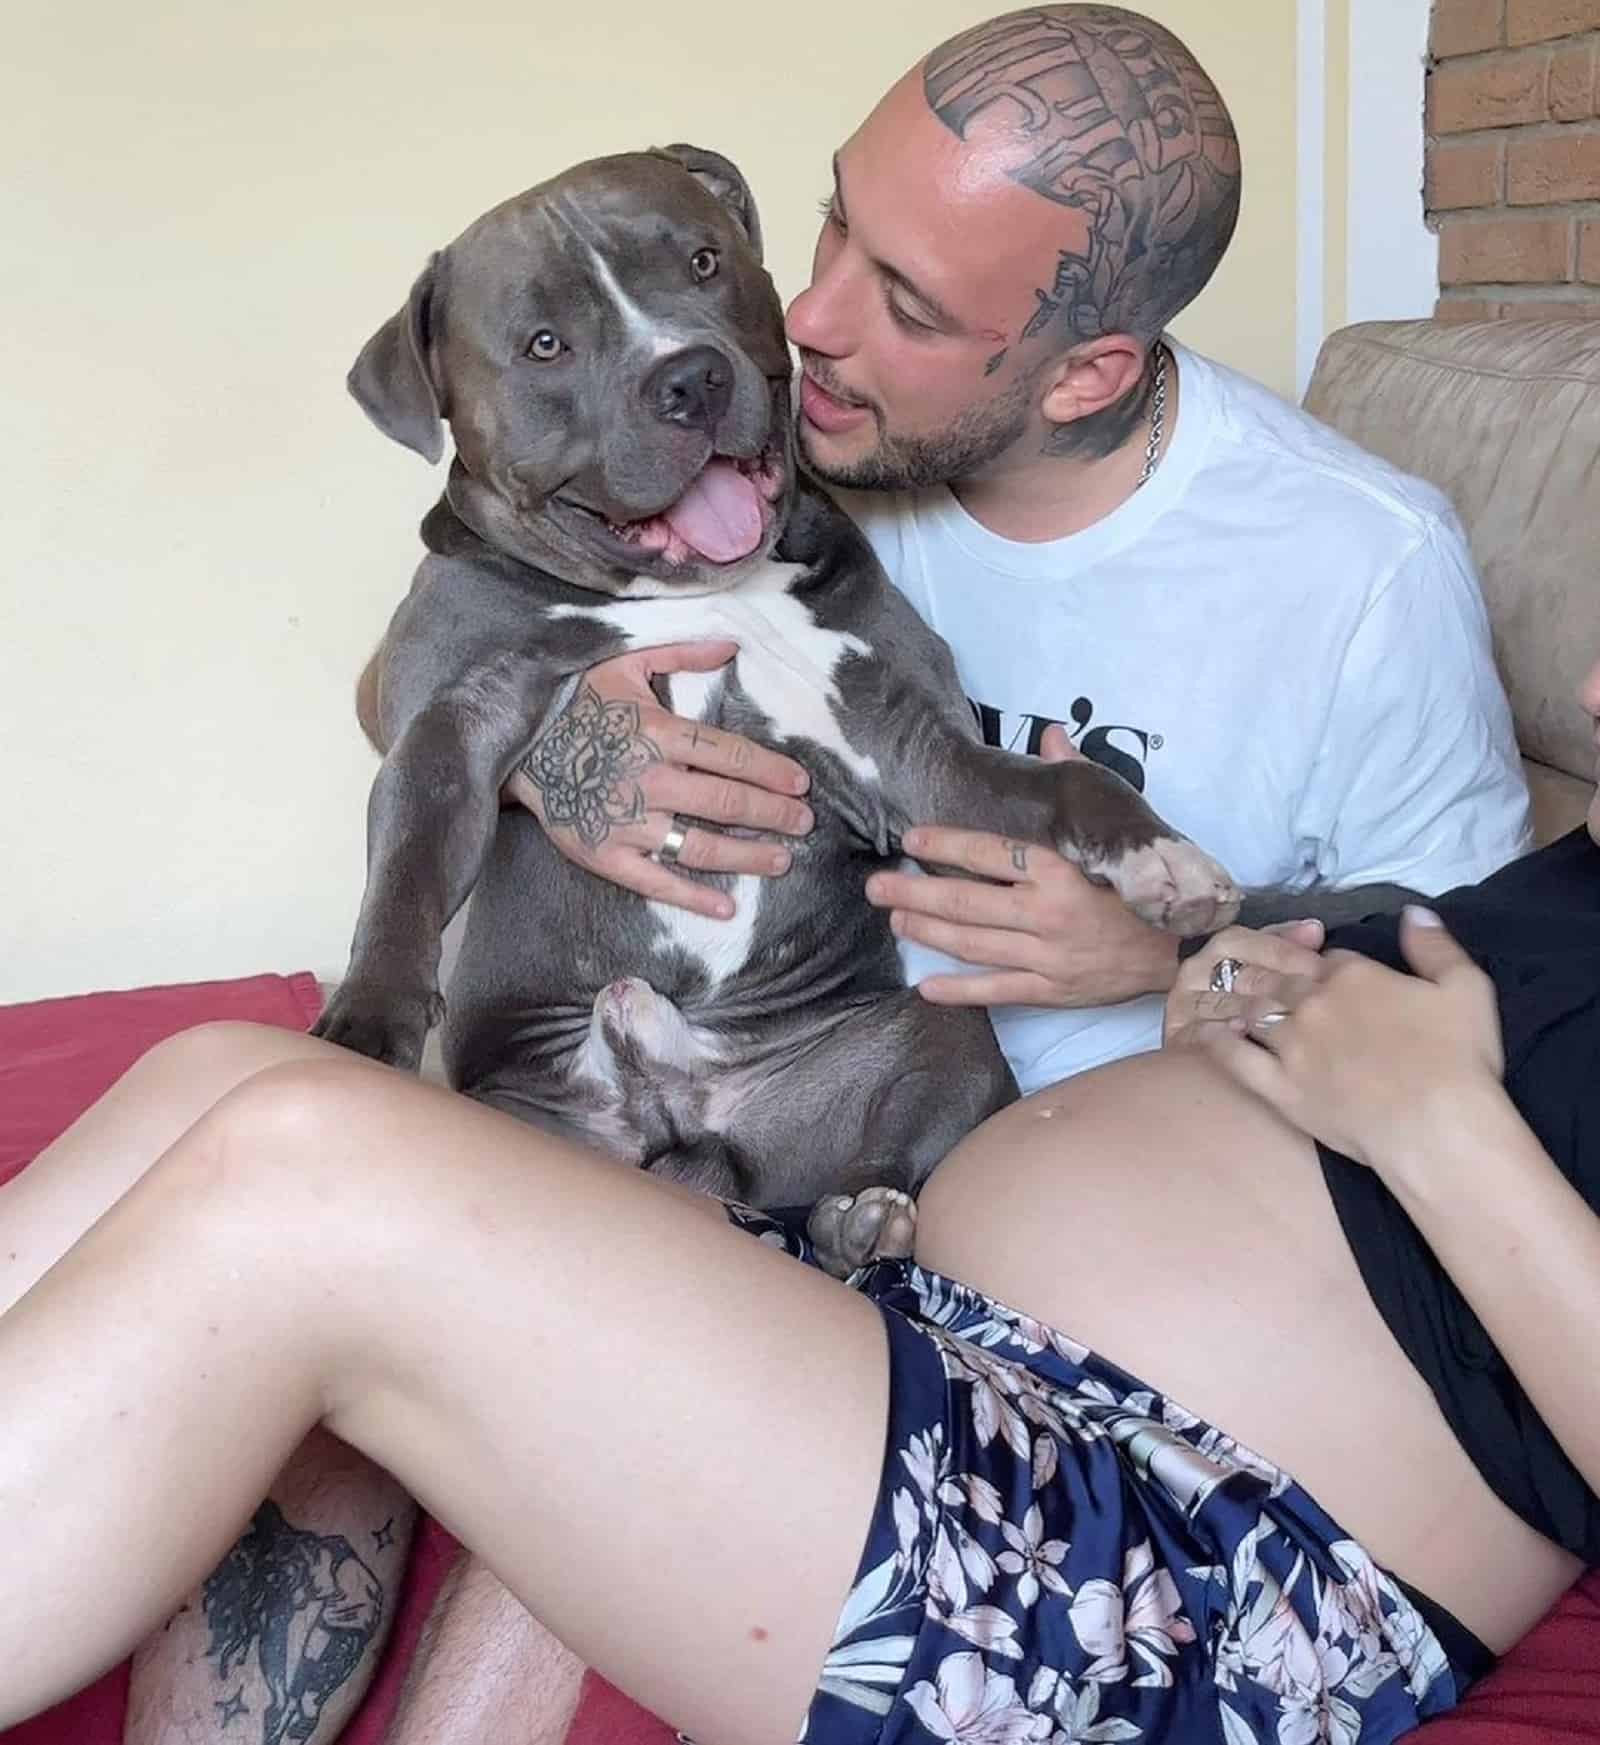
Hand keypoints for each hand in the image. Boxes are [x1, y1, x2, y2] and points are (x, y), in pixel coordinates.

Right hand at [503, 640, 813, 918]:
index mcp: (659, 733)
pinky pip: (656, 883)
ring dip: (748, 856)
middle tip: (804, 823)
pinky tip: (727, 908)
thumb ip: (679, 653)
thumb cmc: (574, 704)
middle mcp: (650, 780)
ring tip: (782, 860)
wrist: (512, 745)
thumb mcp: (622, 664)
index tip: (801, 784)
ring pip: (701, 846)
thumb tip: (730, 646)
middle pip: (726, 802)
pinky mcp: (606, 856)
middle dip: (773, 815)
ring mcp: (628, 823)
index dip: (771, 771)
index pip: (730, 755)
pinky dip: (693, 898)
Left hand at [864, 726, 1180, 1007]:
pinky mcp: (1054, 990)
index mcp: (1062, 868)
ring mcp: (1049, 955)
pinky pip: (998, 990)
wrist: (1185, 943)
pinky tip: (926, 985)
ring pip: (974, 945)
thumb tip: (1050, 734)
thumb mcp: (1120, 825)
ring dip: (928, 933)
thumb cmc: (1146, 880)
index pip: (992, 853)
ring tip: (894, 920)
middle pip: (967, 903)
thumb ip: (1078, 778)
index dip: (946, 846)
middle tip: (875, 887)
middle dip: (914, 894)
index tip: (910, 840)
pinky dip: (960, 990)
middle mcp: (1049, 912)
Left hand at [1177, 908, 1505, 1171]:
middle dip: (1269, 975)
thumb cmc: (1459, 1060)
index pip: (1325, 958)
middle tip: (1261, 981)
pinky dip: (1218, 1041)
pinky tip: (1207, 1032)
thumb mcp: (1466, 989)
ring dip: (1239, 1001)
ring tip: (1226, 1001)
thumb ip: (1435, 945)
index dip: (1325, 966)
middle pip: (1278, 978)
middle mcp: (1311, 1002)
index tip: (1329, 979)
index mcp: (1351, 975)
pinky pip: (1234, 1057)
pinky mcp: (1278, 1087)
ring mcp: (1289, 1045)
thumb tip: (1412, 911)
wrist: (1437, 1127)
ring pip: (1251, 1009)